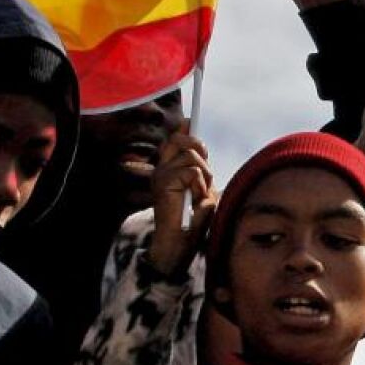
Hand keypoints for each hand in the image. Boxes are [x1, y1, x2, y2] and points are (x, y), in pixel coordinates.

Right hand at [146, 121, 216, 277]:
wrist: (178, 246)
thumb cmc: (192, 222)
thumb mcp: (201, 191)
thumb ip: (200, 170)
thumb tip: (199, 148)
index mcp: (167, 170)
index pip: (174, 140)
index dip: (183, 129)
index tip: (190, 119)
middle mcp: (160, 169)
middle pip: (182, 139)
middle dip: (199, 150)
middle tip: (204, 175)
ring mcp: (160, 174)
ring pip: (192, 155)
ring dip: (204, 175)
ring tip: (198, 195)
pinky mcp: (164, 182)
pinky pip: (193, 171)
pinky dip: (200, 185)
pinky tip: (193, 200)